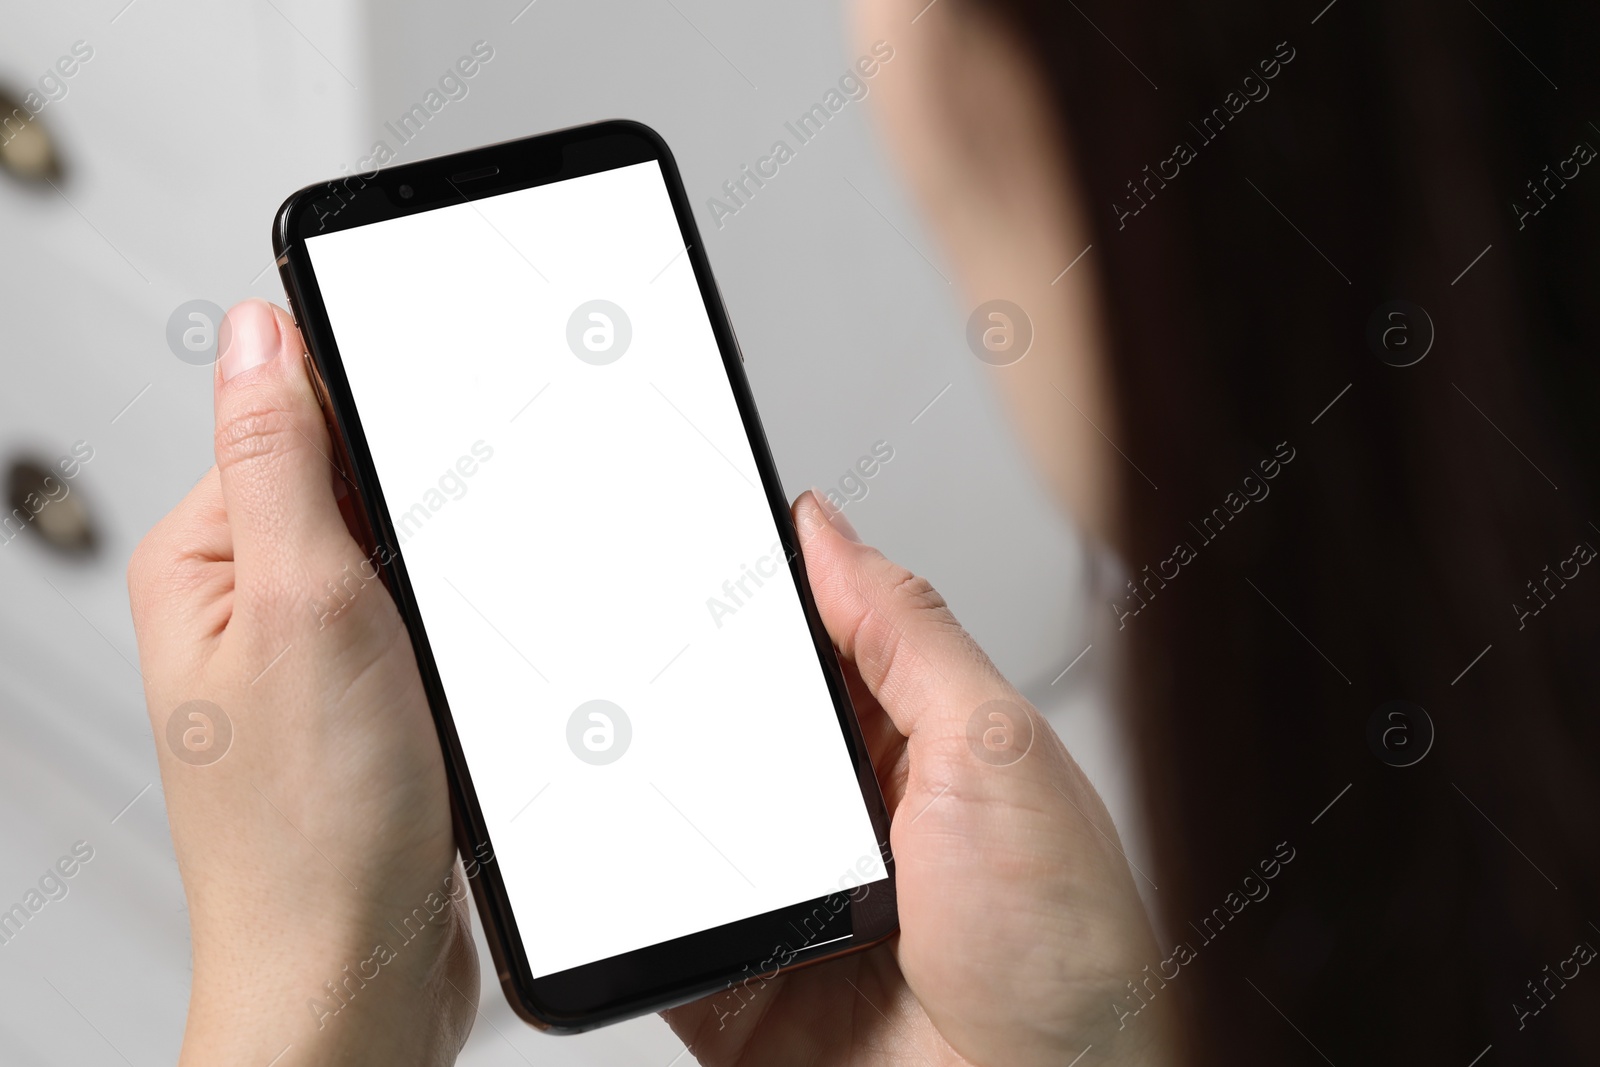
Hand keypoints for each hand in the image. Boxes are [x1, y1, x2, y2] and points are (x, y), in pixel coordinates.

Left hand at [128, 300, 476, 1065]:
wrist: (356, 975)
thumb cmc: (311, 829)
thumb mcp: (301, 606)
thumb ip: (282, 459)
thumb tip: (260, 328)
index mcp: (205, 559)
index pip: (293, 414)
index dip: (380, 406)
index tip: (445, 425)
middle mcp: (250, 603)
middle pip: (361, 483)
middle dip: (425, 509)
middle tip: (441, 580)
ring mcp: (314, 656)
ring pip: (406, 556)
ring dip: (451, 577)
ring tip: (452, 647)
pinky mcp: (372, 702)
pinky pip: (428, 623)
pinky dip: (464, 631)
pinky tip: (470, 671)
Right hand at [664, 493, 1175, 1066]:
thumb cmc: (1064, 951)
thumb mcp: (992, 750)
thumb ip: (906, 633)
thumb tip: (828, 531)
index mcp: (919, 743)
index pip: (819, 638)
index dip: (760, 592)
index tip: (692, 543)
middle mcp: (853, 814)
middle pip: (739, 722)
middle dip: (688, 692)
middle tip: (639, 653)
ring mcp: (792, 896)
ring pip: (687, 813)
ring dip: (655, 791)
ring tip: (619, 755)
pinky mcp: (740, 976)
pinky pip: (661, 920)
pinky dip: (632, 895)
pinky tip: (619, 861)